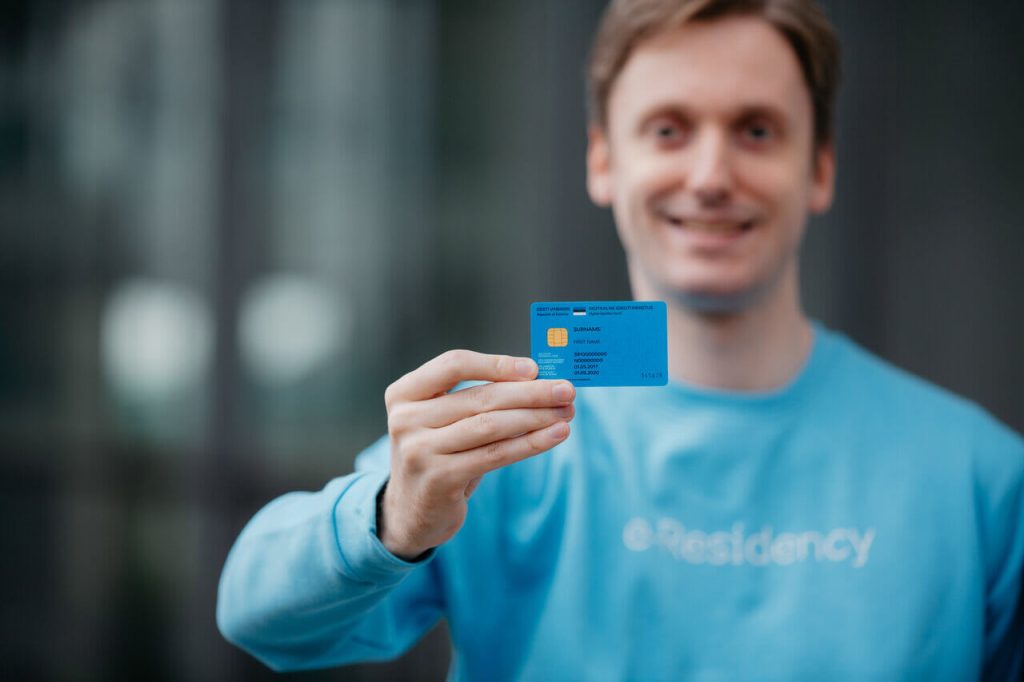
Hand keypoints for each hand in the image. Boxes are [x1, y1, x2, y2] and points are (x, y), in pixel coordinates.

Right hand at [378, 350, 574, 559]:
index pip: (454, 364)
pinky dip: (531, 442)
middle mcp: (405, 419)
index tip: (534, 369)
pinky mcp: (439, 479)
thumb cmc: (440, 454)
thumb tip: (539, 379)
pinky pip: (495, 455)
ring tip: (566, 413)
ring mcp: (419, 450)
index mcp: (404, 393)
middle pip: (480, 397)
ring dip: (536, 417)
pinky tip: (556, 435)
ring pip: (491, 426)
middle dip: (530, 392)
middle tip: (566, 390)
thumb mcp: (445, 419)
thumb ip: (479, 397)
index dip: (496, 364)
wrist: (413, 510)